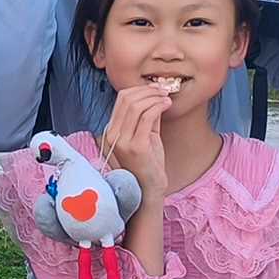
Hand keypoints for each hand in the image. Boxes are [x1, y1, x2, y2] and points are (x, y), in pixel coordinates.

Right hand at [100, 82, 171, 201]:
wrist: (149, 189)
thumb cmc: (148, 163)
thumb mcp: (146, 135)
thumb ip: (147, 116)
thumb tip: (155, 94)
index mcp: (111, 131)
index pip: (121, 99)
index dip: (139, 89)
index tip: (155, 88)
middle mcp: (112, 135)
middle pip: (127, 99)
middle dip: (148, 90)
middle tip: (163, 90)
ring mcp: (123, 141)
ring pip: (137, 106)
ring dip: (155, 97)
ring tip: (166, 98)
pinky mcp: (136, 147)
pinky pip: (147, 117)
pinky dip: (158, 106)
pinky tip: (167, 105)